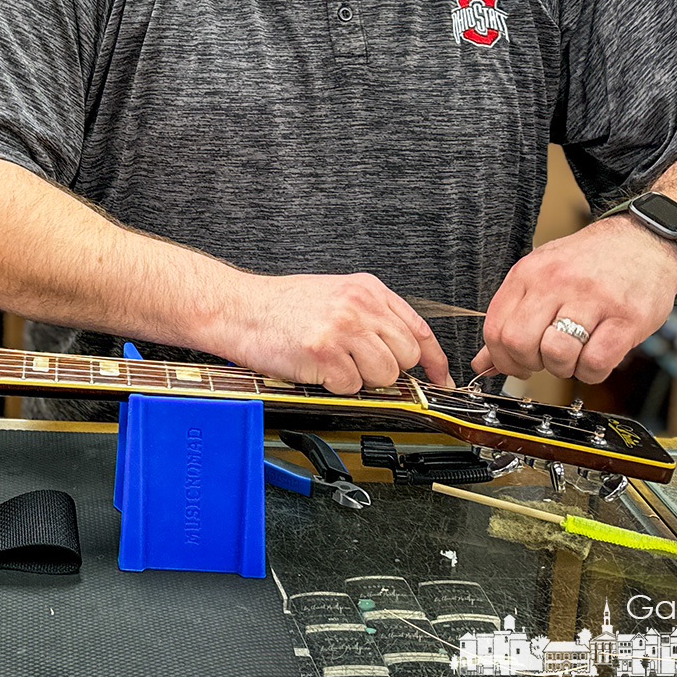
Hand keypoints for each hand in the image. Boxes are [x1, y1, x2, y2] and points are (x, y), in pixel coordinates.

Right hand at [223, 271, 452, 394]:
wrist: (237, 309)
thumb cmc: (279, 306)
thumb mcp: (334, 295)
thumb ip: (371, 316)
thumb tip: (404, 352)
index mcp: (366, 289)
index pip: (418, 328)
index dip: (433, 359)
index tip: (439, 378)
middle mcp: (359, 305)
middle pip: (405, 356)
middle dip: (385, 369)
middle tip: (355, 363)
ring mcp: (343, 328)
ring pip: (383, 376)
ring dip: (359, 379)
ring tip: (331, 363)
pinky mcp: (325, 353)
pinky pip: (351, 387)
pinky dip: (334, 386)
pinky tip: (316, 368)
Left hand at [470, 217, 676, 383]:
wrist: (644, 239)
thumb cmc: (590, 261)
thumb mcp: (542, 275)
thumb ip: (511, 316)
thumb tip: (484, 362)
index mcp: (529, 273)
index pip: (495, 329)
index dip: (501, 358)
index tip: (515, 364)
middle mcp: (557, 283)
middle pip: (520, 343)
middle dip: (528, 365)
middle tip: (544, 361)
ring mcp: (593, 299)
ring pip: (557, 355)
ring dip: (562, 368)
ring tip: (573, 355)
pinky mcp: (627, 318)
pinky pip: (597, 361)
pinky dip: (591, 372)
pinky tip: (595, 358)